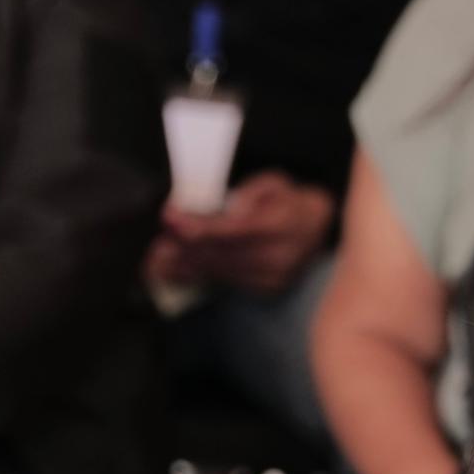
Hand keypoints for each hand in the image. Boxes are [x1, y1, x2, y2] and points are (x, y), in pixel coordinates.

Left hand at [161, 173, 335, 293]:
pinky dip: (197, 276)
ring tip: (155, 262)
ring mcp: (272, 277)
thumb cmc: (291, 202)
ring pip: (219, 271)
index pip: (232, 229)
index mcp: (282, 224)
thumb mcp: (276, 183)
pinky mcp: (264, 290)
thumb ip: (254, 192)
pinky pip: (225, 282)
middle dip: (183, 249)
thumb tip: (233, 209)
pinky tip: (175, 272)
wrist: (320, 231)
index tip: (170, 218)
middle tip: (153, 245)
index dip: (198, 226)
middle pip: (221, 253)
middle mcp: (278, 255)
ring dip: (184, 267)